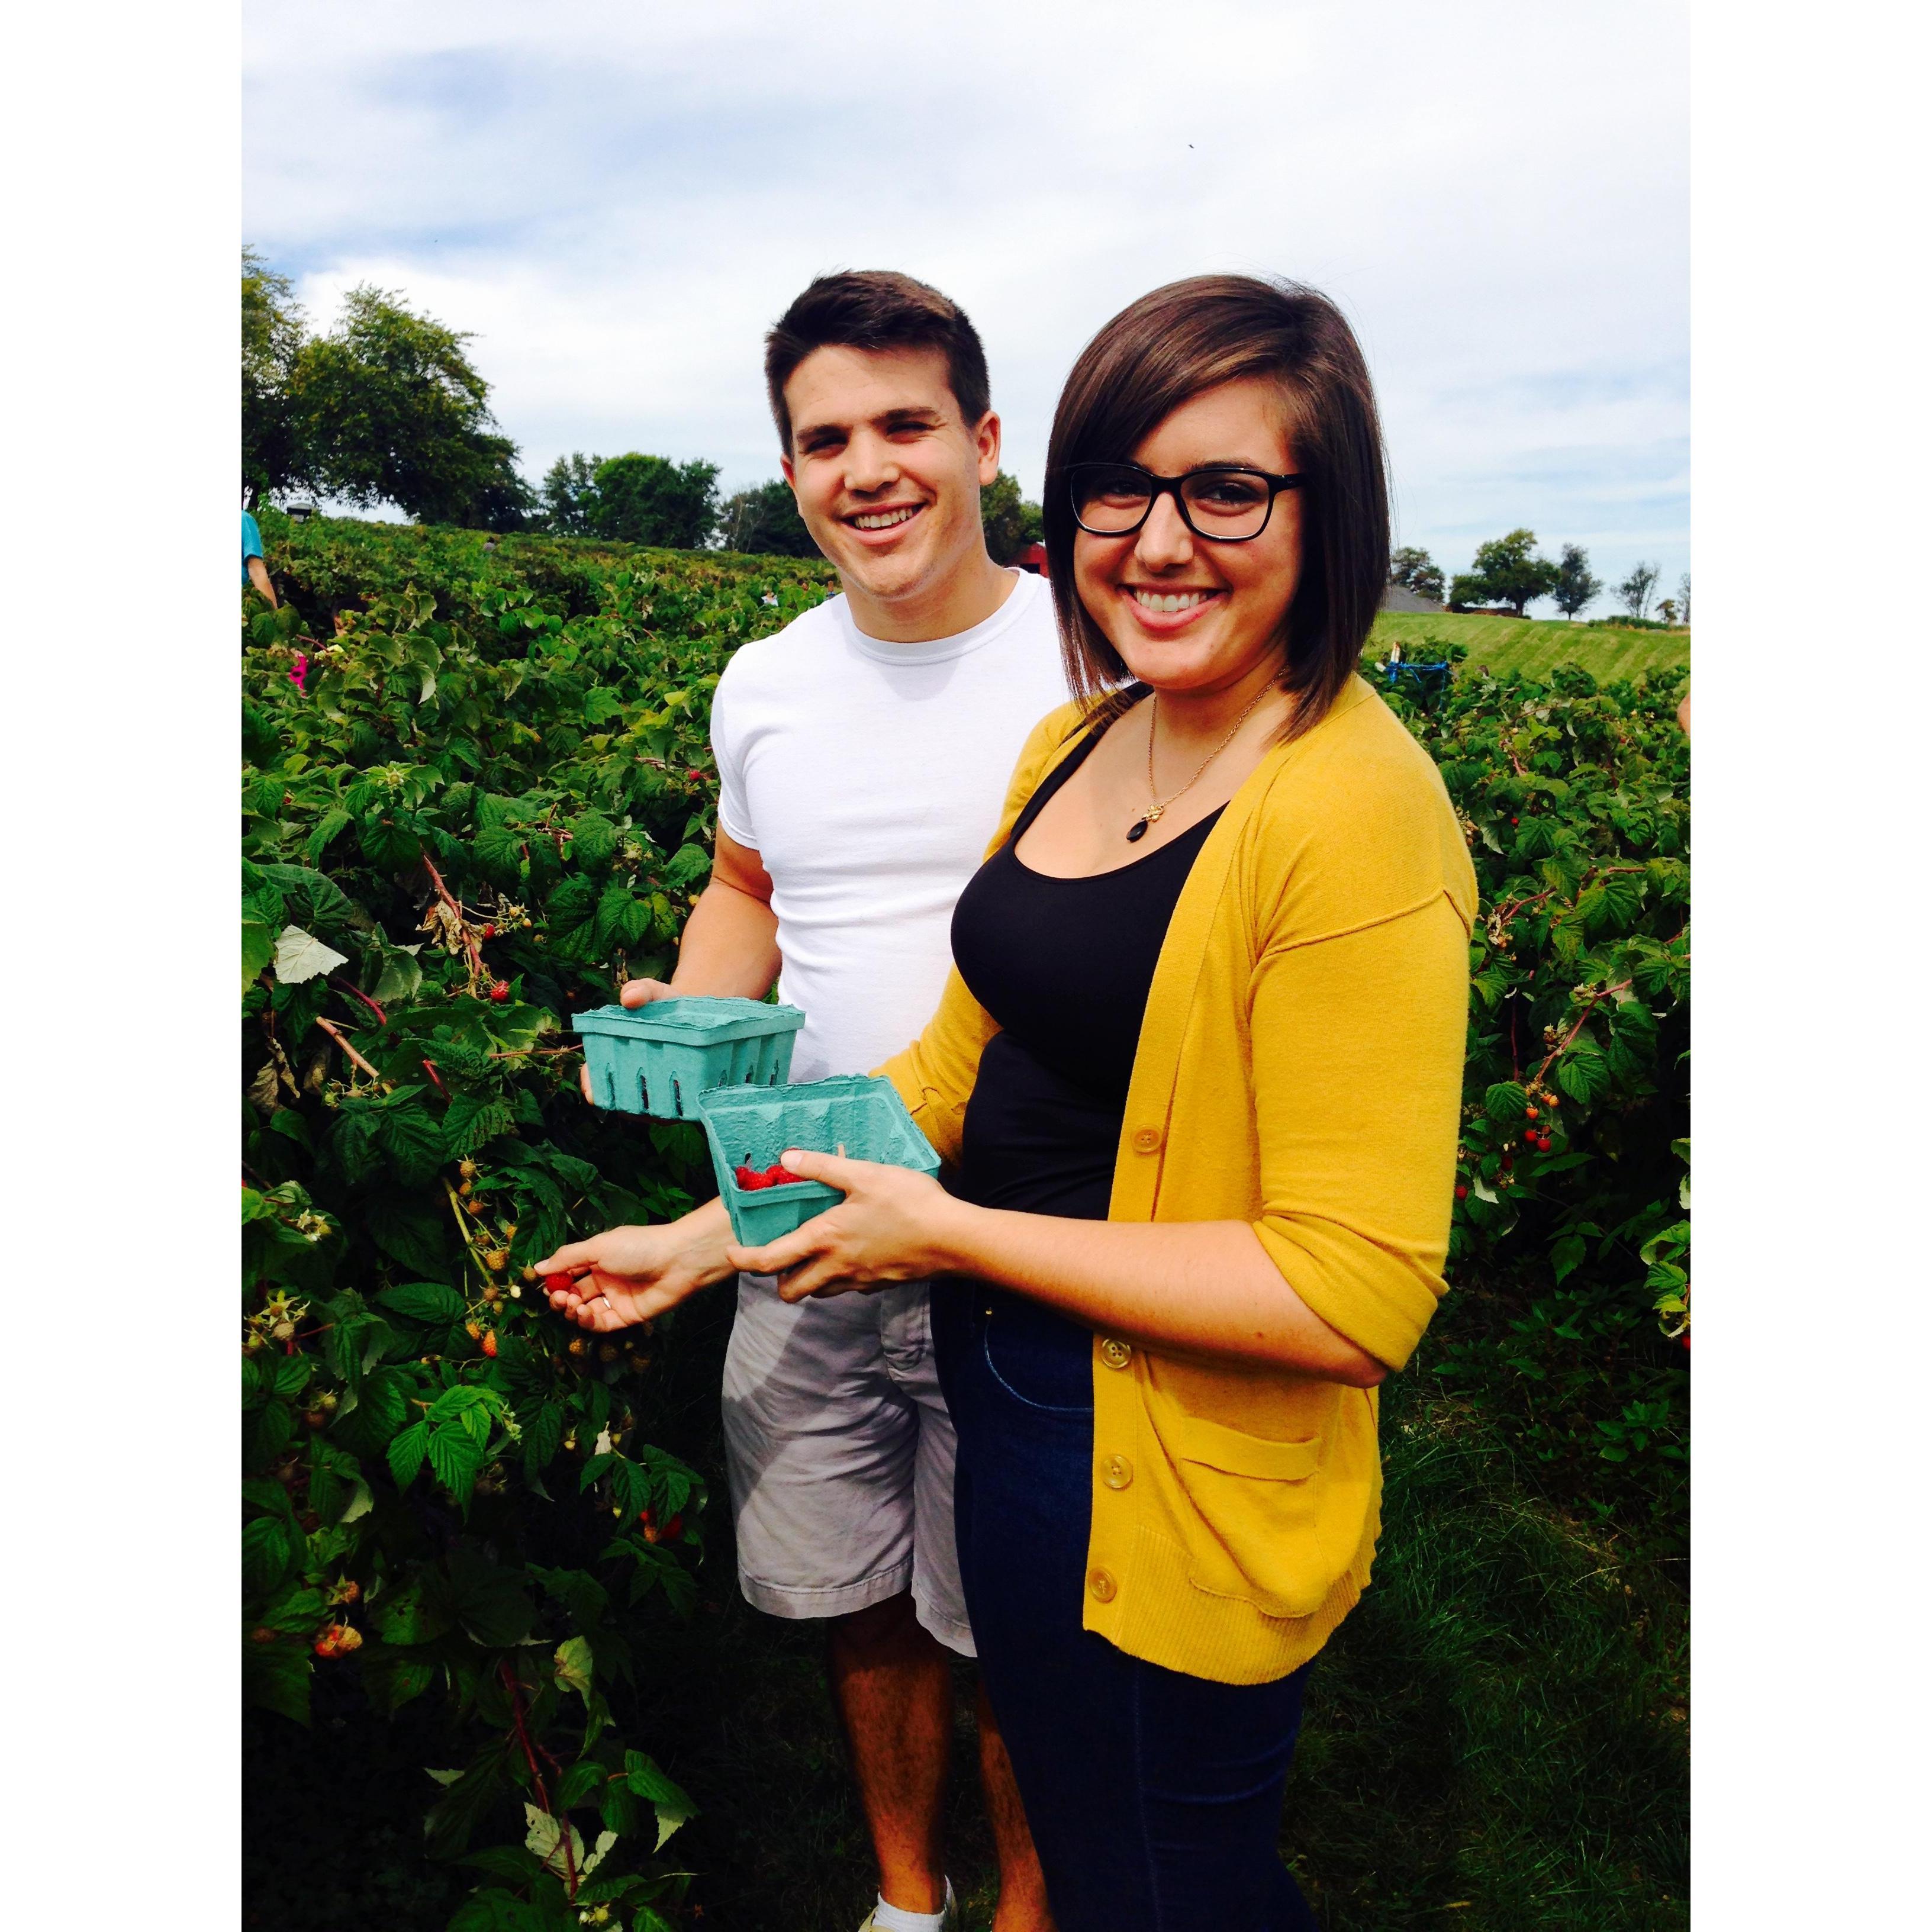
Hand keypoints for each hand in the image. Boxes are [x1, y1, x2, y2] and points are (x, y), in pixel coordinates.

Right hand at [534, 1197, 733, 1329]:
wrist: (678, 1262)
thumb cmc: (638, 1247)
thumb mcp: (598, 1247)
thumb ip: (567, 1258)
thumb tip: (537, 1268)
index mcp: (599, 1258)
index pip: (569, 1272)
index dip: (555, 1279)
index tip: (542, 1284)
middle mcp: (606, 1278)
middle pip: (575, 1294)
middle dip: (561, 1297)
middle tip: (558, 1297)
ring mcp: (616, 1298)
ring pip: (585, 1311)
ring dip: (572, 1310)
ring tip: (571, 1304)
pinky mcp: (627, 1316)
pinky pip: (601, 1323)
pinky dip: (587, 1321)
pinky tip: (582, 1312)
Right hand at [577, 976, 675, 1100]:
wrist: (698, 1014)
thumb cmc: (664, 1004)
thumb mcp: (651, 992)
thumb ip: (639, 991)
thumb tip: (629, 999)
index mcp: (614, 1059)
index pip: (594, 1078)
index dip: (591, 1085)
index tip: (591, 1092)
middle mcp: (632, 1083)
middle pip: (621, 1101)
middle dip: (624, 1101)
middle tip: (634, 1096)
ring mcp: (656, 1095)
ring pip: (649, 1110)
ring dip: (654, 1107)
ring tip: (663, 1097)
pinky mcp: (682, 1101)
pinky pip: (678, 1110)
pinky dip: (680, 1108)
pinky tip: (686, 1101)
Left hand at [725, 1149, 970, 1302]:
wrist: (954, 1240)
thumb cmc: (910, 1203)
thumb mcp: (865, 1174)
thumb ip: (822, 1167)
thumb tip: (785, 1158)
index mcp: (825, 1239)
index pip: (771, 1260)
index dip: (745, 1260)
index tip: (731, 1253)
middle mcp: (836, 1267)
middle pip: (790, 1290)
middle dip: (777, 1279)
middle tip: (778, 1255)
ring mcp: (858, 1281)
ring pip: (819, 1291)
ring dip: (808, 1278)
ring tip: (814, 1251)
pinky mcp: (878, 1284)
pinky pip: (847, 1287)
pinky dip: (838, 1275)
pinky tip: (852, 1251)